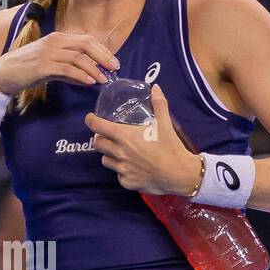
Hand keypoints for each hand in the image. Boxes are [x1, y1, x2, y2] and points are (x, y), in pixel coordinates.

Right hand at [0, 31, 119, 97]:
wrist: (1, 74)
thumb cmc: (25, 70)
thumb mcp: (50, 67)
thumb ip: (68, 70)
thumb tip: (88, 78)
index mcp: (57, 38)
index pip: (86, 40)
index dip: (103, 50)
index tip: (114, 62)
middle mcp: (54, 42)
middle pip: (86, 44)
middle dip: (103, 56)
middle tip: (115, 69)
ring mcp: (47, 52)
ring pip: (78, 57)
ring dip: (94, 68)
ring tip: (104, 79)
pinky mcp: (42, 65)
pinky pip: (66, 68)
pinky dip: (80, 75)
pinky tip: (89, 82)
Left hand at [83, 84, 201, 195]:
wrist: (178, 174)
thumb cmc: (171, 147)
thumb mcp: (165, 124)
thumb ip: (159, 105)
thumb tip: (155, 88)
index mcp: (125, 136)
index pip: (98, 126)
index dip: (91, 121)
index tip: (90, 118)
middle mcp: (119, 153)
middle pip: (97, 144)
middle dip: (100, 138)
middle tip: (108, 136)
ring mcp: (121, 169)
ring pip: (105, 160)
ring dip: (109, 154)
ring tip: (120, 152)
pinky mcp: (126, 182)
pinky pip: (118, 174)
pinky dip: (122, 170)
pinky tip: (133, 167)